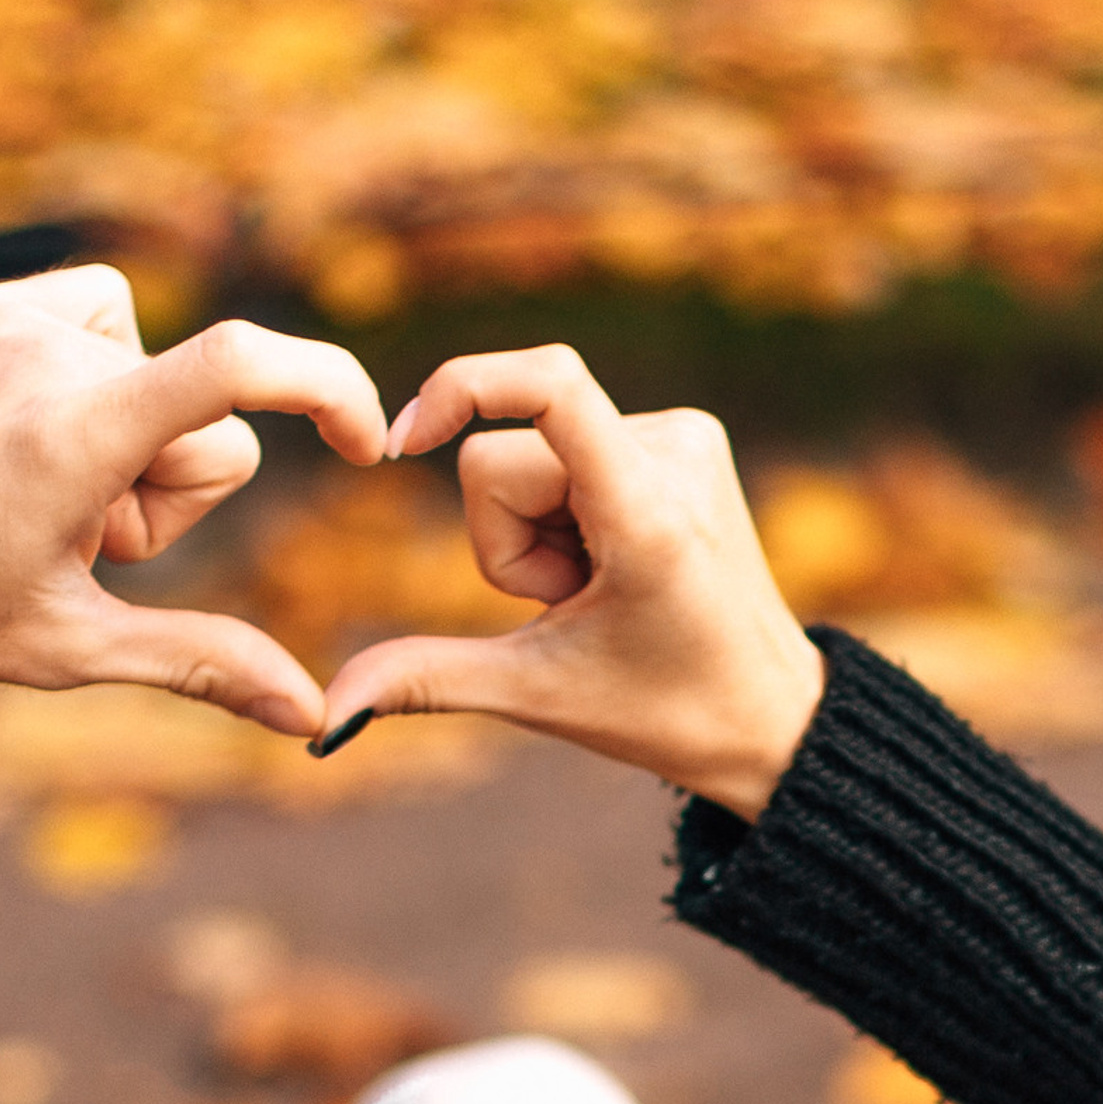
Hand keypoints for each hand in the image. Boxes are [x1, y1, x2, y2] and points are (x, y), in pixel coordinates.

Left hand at [0, 266, 385, 731]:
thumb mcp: (66, 647)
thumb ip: (201, 664)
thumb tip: (314, 716)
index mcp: (72, 435)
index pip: (238, 368)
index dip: (329, 391)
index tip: (366, 445)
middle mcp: (41, 354)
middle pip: (203, 421)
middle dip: (174, 490)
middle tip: (84, 543)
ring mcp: (3, 317)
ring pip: (156, 367)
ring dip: (132, 434)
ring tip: (45, 495)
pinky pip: (96, 319)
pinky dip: (89, 379)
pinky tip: (28, 439)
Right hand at [313, 346, 824, 816]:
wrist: (772, 717)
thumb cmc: (668, 711)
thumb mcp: (540, 696)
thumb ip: (430, 679)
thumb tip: (330, 711)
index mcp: (648, 513)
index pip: (550, 385)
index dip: (465, 388)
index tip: (407, 439)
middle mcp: (676, 451)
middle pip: (504, 456)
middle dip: (508, 540)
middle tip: (574, 604)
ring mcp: (687, 436)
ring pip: (532, 455)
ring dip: (541, 532)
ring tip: (602, 590)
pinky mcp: (686, 434)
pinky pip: (571, 448)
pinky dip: (571, 512)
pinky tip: (616, 564)